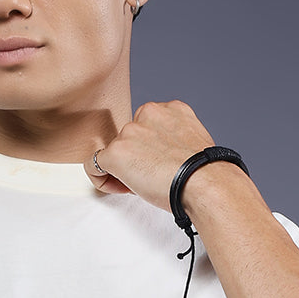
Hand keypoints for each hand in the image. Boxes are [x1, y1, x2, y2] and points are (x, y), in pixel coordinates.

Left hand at [84, 100, 214, 211]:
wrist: (205, 183)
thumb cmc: (204, 174)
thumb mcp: (192, 144)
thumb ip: (172, 141)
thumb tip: (161, 157)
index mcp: (170, 109)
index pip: (146, 127)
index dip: (149, 151)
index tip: (158, 167)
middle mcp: (148, 113)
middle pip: (129, 139)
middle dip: (136, 160)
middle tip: (151, 179)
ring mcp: (130, 131)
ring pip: (113, 152)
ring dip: (124, 170)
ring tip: (144, 185)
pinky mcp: (116, 151)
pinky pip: (94, 165)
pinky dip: (102, 179)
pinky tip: (121, 188)